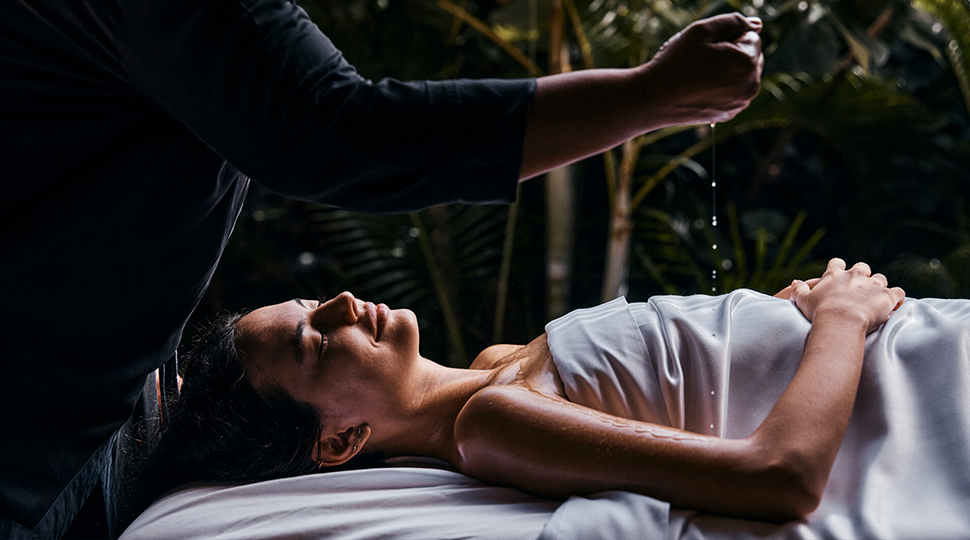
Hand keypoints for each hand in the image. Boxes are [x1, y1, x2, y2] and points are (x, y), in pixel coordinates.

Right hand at [637, 13, 763, 125]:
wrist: (653, 99)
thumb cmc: (676, 62)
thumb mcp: (701, 30)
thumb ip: (733, 21)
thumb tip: (757, 24)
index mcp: (747, 63)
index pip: (751, 36)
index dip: (727, 37)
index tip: (706, 49)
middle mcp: (751, 86)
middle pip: (751, 56)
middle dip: (734, 53)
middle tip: (702, 61)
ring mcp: (741, 103)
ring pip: (742, 75)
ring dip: (729, 70)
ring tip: (700, 75)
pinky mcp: (729, 113)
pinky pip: (733, 91)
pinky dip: (722, 86)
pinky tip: (701, 88)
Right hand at [790, 258, 904, 333]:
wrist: (840, 322)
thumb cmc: (819, 313)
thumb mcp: (802, 300)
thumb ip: (798, 289)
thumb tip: (796, 282)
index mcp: (835, 275)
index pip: (838, 263)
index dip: (839, 269)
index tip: (839, 277)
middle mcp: (855, 275)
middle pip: (862, 267)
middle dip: (862, 276)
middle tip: (859, 290)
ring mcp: (873, 284)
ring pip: (881, 279)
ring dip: (879, 287)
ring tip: (877, 300)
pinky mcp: (888, 296)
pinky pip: (898, 292)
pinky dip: (898, 298)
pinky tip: (895, 306)